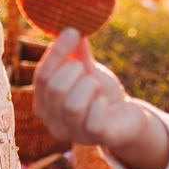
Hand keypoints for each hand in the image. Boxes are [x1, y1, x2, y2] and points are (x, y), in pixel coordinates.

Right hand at [34, 29, 156, 159]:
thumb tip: (71, 29)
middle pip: (55, 88)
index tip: (72, 31)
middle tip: (86, 70)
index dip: (56, 52)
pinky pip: (93, 120)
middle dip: (75, 71)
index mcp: (44, 103)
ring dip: (89, 87)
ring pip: (72, 105)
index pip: (42, 76)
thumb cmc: (100, 93)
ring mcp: (73, 134)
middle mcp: (53, 122)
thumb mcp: (86, 70)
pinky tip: (105, 104)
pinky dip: (102, 104)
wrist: (126, 118)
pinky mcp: (95, 139)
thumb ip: (76, 54)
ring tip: (96, 87)